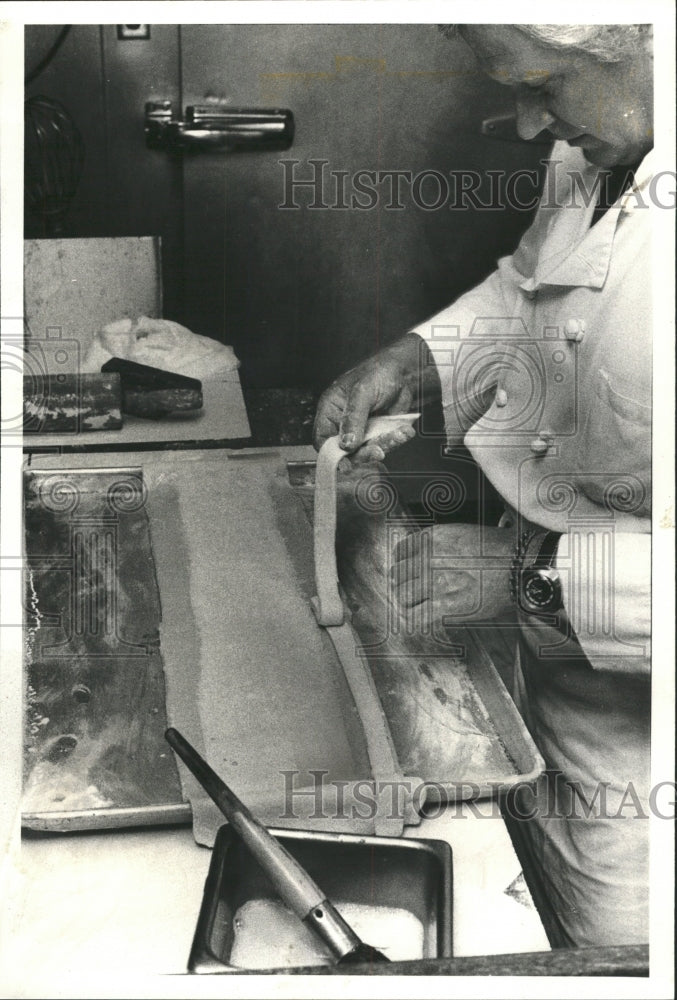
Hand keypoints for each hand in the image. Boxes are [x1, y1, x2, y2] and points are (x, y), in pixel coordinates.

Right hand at [313, 333, 437, 462]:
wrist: (405, 372)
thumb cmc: (378, 373)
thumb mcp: (363, 392)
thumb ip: (353, 418)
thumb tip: (346, 444)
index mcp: (331, 409)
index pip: (322, 438)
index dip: (331, 453)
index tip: (345, 463)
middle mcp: (343, 422)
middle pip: (345, 450)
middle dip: (363, 453)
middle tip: (377, 452)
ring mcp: (361, 429)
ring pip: (367, 450)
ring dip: (384, 445)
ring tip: (399, 434)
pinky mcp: (378, 433)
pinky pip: (383, 445)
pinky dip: (395, 440)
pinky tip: (404, 432)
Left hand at [391, 524, 515, 628]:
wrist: (519, 567)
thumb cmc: (498, 552)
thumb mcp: (462, 534)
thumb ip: (438, 545)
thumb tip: (420, 559)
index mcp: (432, 538)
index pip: (401, 552)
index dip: (404, 563)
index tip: (409, 572)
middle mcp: (428, 558)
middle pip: (398, 574)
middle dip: (404, 583)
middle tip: (413, 591)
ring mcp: (434, 582)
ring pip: (402, 596)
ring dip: (408, 601)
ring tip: (416, 605)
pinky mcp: (443, 606)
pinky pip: (414, 617)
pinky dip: (414, 620)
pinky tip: (420, 619)